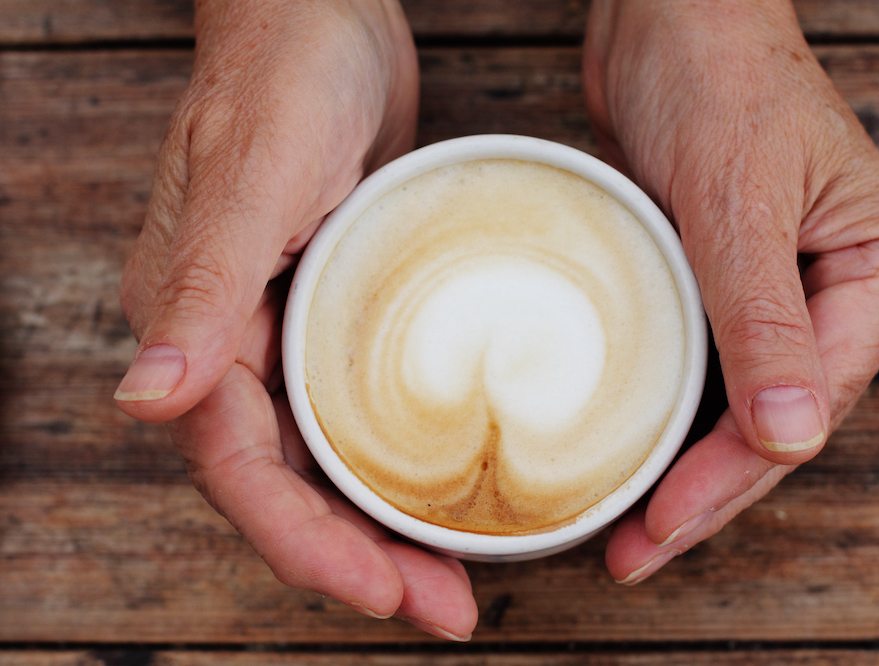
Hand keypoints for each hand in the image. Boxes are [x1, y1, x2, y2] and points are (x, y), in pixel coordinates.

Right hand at [115, 0, 476, 639]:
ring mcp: (285, 334)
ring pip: (329, 463)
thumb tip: (141, 403)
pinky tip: (454, 490)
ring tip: (459, 579)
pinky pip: (362, 415)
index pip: (240, 468)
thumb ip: (197, 288)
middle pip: (290, 486)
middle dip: (360, 560)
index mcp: (194, 326)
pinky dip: (401, 465)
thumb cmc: (283, 75)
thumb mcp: (248, 176)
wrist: (324, 18)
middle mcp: (232, 345)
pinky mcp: (335, 318)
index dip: (308, 545)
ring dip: (388, 528)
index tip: (387, 595)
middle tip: (445, 609)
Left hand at [583, 0, 878, 582]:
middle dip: (707, 494)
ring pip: (741, 407)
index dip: (732, 473)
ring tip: (629, 532)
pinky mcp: (732, 285)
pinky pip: (708, 368)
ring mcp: (789, 291)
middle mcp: (846, 291)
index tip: (661, 523)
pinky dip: (674, 417)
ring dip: (687, 469)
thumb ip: (764, 319)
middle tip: (635, 552)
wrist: (668, 17)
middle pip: (778, 420)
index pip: (809, 402)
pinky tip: (636, 457)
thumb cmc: (716, 76)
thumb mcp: (739, 199)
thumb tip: (794, 439)